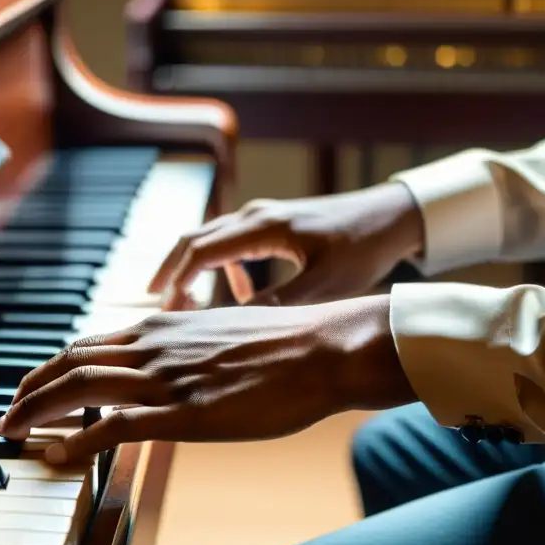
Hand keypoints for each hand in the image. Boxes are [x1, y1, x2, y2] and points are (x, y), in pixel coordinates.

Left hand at [0, 294, 416, 462]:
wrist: (321, 349)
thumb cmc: (285, 343)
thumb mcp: (223, 332)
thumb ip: (187, 345)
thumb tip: (171, 363)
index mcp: (163, 325)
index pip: (87, 344)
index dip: (51, 368)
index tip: (33, 387)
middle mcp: (153, 346)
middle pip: (68, 363)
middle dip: (27, 390)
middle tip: (5, 416)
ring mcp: (165, 379)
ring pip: (78, 389)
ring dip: (36, 412)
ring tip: (12, 434)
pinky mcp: (183, 413)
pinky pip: (113, 426)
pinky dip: (76, 440)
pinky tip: (55, 454)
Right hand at [149, 181, 423, 308]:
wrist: (392, 217)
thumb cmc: (362, 249)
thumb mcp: (322, 285)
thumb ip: (279, 304)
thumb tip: (234, 328)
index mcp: (263, 227)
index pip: (200, 251)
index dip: (177, 281)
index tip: (164, 310)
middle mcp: (257, 216)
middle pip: (194, 239)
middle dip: (171, 271)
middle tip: (153, 302)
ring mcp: (265, 217)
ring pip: (211, 239)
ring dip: (192, 267)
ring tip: (181, 301)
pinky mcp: (275, 224)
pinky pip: (234, 243)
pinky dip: (223, 266)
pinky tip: (239, 295)